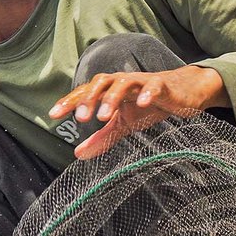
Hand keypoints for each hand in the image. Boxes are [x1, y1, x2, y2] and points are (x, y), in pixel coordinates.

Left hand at [49, 65, 228, 160]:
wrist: (182, 93)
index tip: (54, 115)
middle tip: (81, 119)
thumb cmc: (149, 105)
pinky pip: (154, 86)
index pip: (86, 93)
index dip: (69, 102)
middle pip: (101, 83)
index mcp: (110, 91)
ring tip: (104, 116)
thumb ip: (102, 137)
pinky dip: (148, 93)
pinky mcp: (163, 86)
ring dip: (112, 97)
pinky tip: (143, 103)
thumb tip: (78, 154)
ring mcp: (142, 82)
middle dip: (89, 99)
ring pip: (123, 83)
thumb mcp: (124, 124)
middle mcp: (122, 82)